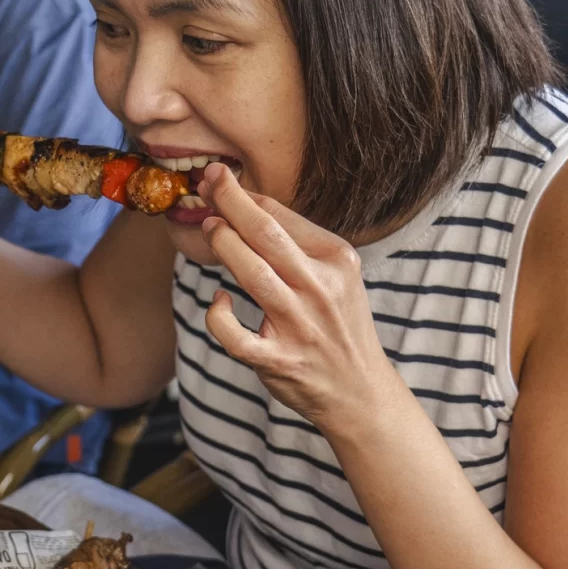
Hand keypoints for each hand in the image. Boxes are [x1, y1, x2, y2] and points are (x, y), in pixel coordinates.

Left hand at [195, 164, 406, 429]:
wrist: (361, 392)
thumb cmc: (337, 325)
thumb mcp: (335, 277)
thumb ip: (296, 246)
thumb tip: (246, 206)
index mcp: (337, 260)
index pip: (283, 218)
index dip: (245, 194)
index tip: (219, 176)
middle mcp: (322, 289)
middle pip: (267, 235)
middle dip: (231, 203)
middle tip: (206, 184)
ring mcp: (301, 326)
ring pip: (253, 275)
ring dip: (224, 246)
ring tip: (209, 227)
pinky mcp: (280, 360)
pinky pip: (237, 336)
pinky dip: (219, 316)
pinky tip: (219, 302)